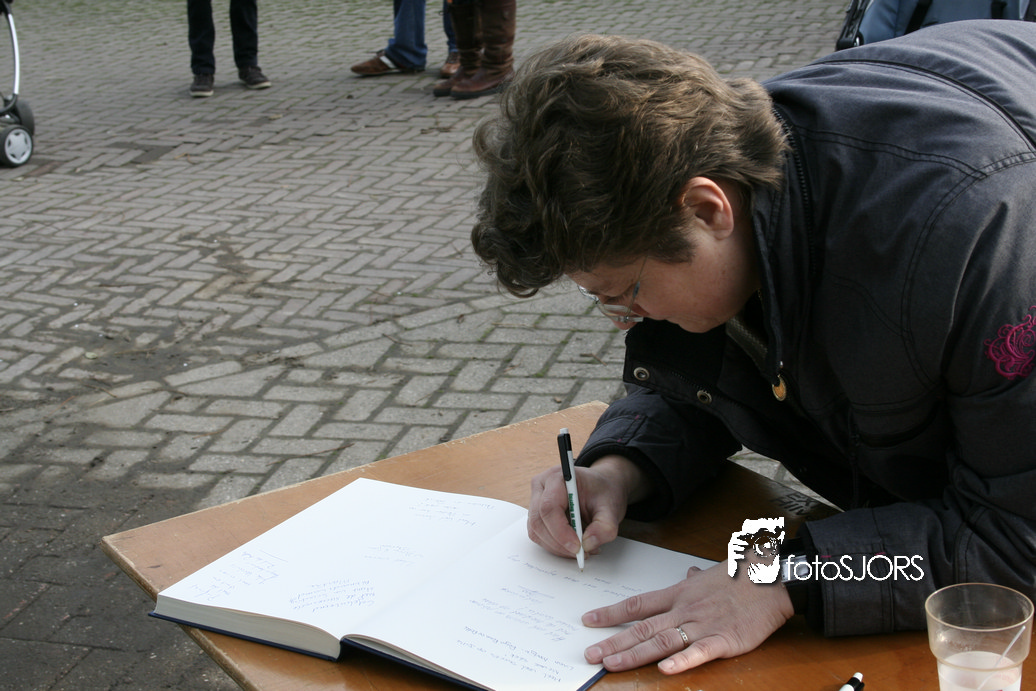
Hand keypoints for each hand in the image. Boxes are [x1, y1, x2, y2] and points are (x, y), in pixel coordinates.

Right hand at [527, 455, 645, 559]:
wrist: (601, 488)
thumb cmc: (603, 492)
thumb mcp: (612, 507)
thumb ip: (605, 526)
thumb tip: (588, 544)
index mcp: (557, 477)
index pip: (549, 507)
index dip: (561, 531)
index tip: (578, 547)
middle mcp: (541, 486)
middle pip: (539, 521)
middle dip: (560, 543)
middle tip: (583, 553)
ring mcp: (535, 501)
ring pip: (537, 532)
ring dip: (558, 547)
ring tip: (583, 548)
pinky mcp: (537, 516)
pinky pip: (539, 536)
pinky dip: (556, 546)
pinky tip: (573, 545)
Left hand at [582, 559, 793, 673]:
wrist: (771, 578)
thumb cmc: (741, 577)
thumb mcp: (711, 574)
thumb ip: (695, 580)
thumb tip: (688, 574)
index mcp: (678, 594)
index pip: (637, 605)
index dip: (611, 614)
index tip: (589, 621)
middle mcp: (684, 610)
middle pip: (642, 628)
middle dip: (613, 642)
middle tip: (589, 654)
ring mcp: (702, 625)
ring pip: (662, 641)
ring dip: (634, 654)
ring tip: (611, 665)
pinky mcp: (724, 640)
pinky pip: (699, 652)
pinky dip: (681, 661)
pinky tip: (665, 669)